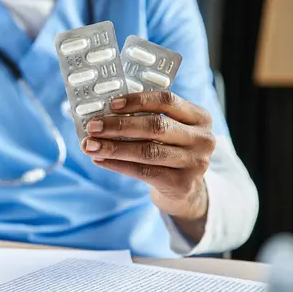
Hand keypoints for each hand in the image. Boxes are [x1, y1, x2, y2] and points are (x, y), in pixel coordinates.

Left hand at [81, 91, 215, 239]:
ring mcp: (195, 163)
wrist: (185, 191)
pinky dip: (117, 165)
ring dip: (114, 147)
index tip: (111, 104)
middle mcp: (202, 139)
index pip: (167, 101)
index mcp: (199, 117)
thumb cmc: (169, 152)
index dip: (138, 101)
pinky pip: (143, 171)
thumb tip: (102, 114)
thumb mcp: (169, 131)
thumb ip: (145, 119)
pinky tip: (100, 160)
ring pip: (147, 151)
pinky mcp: (181, 184)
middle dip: (119, 126)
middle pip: (156, 126)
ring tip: (89, 145)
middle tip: (92, 126)